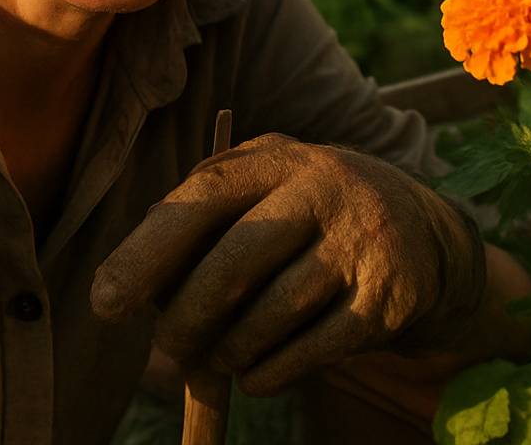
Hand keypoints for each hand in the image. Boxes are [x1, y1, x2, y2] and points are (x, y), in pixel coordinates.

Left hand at [90, 133, 486, 395]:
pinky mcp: (388, 299)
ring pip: (268, 317)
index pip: (203, 196)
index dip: (148, 250)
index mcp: (280, 156)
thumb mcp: (266, 190)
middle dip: (186, 318)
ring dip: (228, 351)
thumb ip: (202, 214)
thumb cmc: (310, 216)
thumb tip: (128, 278)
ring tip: (219, 356)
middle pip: (233, 263)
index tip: (106, 302)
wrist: (425, 238)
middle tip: (168, 346)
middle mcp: (326, 188)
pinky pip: (307, 353)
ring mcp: (362, 242)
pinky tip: (256, 374)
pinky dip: (268, 375)